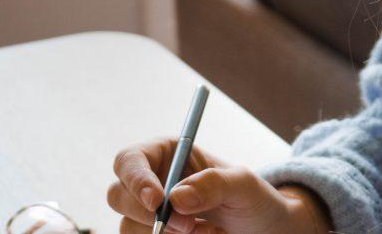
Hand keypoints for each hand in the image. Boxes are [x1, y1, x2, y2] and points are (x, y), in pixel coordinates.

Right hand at [107, 137, 330, 233]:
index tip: (156, 200)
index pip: (130, 160)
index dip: (135, 179)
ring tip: (205, 231)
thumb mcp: (243, 184)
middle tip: (187, 224)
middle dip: (149, 214)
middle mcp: (152, 183)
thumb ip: (214, 183)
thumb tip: (177, 196)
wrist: (263, 230)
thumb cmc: (253, 199)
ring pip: (128, 226)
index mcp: (167, 155)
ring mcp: (150, 214)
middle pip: (118, 195)